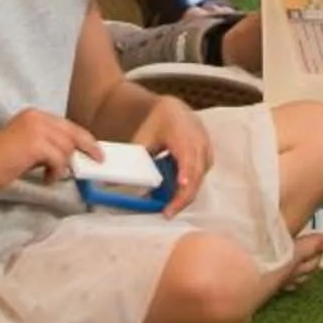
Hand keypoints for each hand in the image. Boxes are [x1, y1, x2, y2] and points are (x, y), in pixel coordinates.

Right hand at [0, 108, 99, 189]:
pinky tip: (46, 178)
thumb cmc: (1, 159)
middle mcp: (37, 117)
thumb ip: (48, 143)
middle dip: (87, 148)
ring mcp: (37, 128)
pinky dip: (56, 172)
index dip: (83, 138)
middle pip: (73, 132)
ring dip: (62, 166)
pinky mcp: (36, 144)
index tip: (95, 150)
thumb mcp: (27, 143)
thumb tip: (71, 155)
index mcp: (35, 115)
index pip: (67, 125)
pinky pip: (59, 159)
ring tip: (50, 175)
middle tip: (97, 162)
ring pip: (67, 148)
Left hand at [133, 96, 212, 214]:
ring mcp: (206, 149)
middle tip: (167, 213)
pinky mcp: (207, 156)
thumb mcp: (144, 138)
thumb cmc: (158, 122)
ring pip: (199, 178)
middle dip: (183, 196)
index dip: (185, 173)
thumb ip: (136, 160)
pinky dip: (188, 186)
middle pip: (196, 175)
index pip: (187, 158)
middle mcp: (199, 142)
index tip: (180, 187)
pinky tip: (174, 194)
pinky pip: (199, 175)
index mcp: (183, 134)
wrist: (174, 110)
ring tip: (169, 207)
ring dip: (185, 194)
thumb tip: (115, 182)